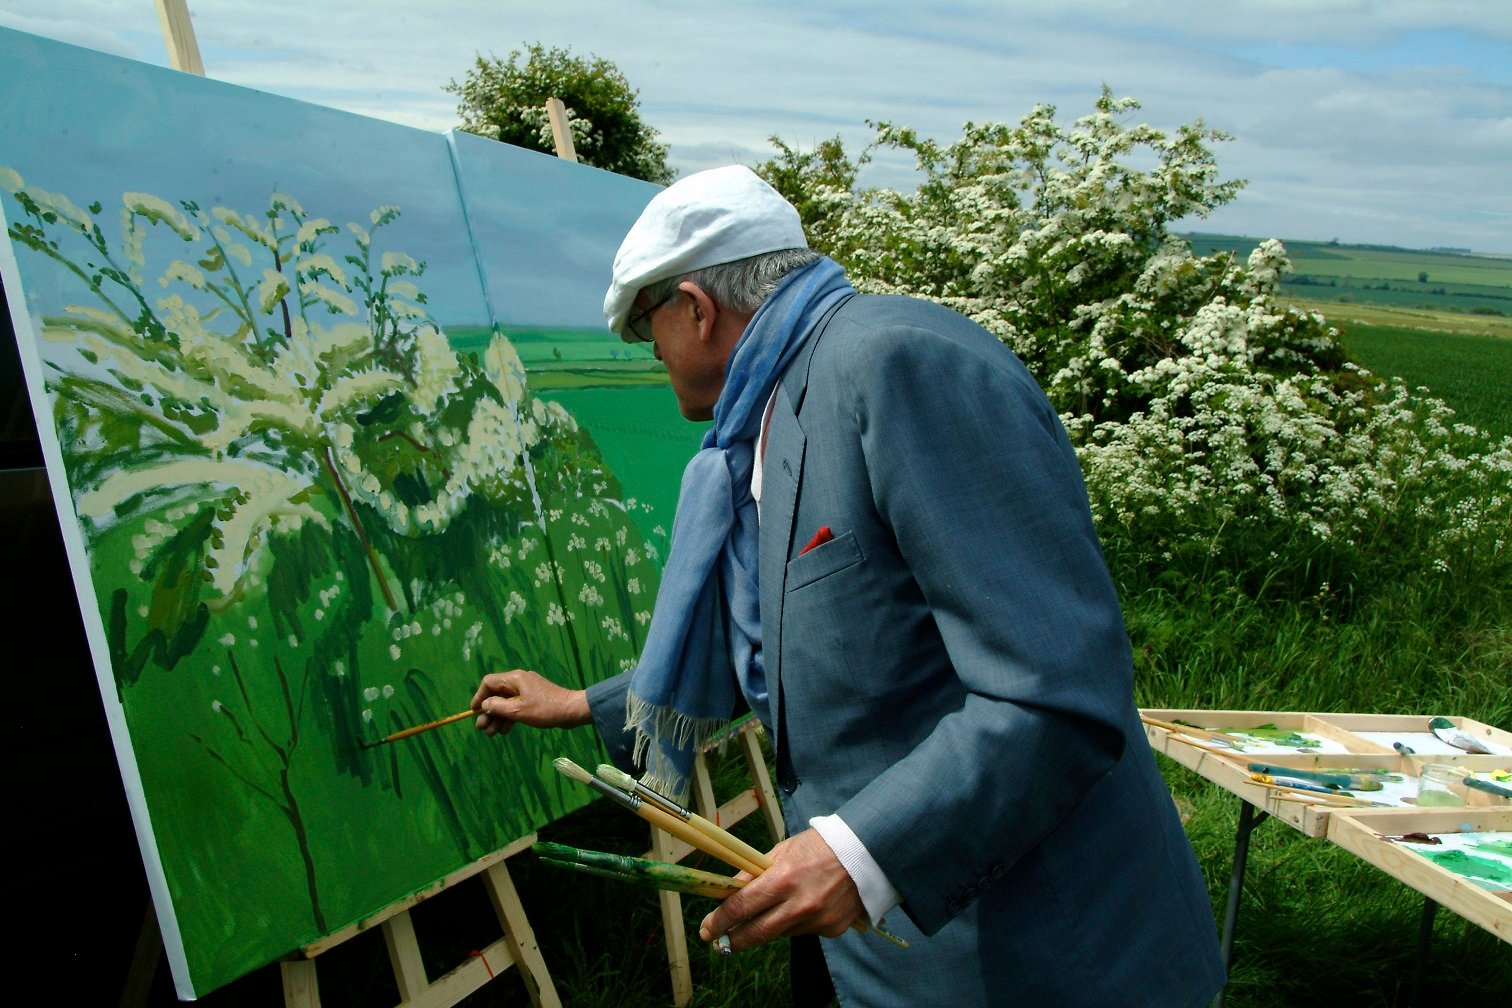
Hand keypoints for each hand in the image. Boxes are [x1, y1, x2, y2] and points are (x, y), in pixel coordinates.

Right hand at [472, 669, 590, 736]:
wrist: (572, 711)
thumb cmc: (545, 709)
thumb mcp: (518, 710)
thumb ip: (498, 707)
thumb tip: (485, 704)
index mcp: (515, 679)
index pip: (489, 682)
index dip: (479, 696)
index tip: (474, 711)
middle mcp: (519, 681)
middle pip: (497, 694)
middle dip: (488, 712)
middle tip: (482, 728)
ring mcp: (527, 691)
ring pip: (506, 703)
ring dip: (498, 717)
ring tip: (492, 734)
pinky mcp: (534, 700)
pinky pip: (516, 707)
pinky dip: (509, 717)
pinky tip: (505, 731)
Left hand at [698, 828, 863, 952]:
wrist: (866, 852)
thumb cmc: (819, 846)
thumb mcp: (783, 851)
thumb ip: (755, 872)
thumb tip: (729, 890)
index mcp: (783, 879)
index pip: (742, 906)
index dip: (720, 921)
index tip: (707, 928)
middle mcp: (799, 904)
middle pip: (757, 933)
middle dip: (734, 940)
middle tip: (719, 943)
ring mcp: (817, 920)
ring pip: (780, 933)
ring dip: (769, 925)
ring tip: (774, 908)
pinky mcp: (832, 929)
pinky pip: (803, 931)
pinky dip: (796, 922)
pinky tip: (805, 904)